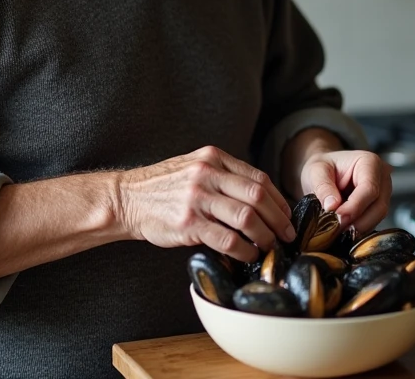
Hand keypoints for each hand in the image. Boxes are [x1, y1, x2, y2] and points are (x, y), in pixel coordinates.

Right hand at [117, 145, 295, 262]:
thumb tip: (260, 197)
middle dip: (279, 219)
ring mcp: (198, 198)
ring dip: (265, 235)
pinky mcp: (189, 224)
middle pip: (258, 196)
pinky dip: (244, 250)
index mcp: (213, 158)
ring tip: (270, 246)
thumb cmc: (163, 187)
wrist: (127, 199)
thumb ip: (224, 175)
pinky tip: (248, 255)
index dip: (278, 199)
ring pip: (247, 217)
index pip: (258, 178)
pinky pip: (227, 239)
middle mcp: (207, 174)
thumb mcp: (194, 167)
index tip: (287, 215)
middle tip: (287, 234)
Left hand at [298, 149, 391, 235]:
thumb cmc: (324, 167)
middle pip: (379, 206)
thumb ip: (323, 187)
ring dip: (359, 227)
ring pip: (378, 216)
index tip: (337, 218)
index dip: (354, 207)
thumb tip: (332, 207)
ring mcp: (384, 192)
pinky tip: (345, 229)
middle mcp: (382, 177)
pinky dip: (359, 228)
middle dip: (358, 221)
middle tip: (336, 229)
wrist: (326, 171)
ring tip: (338, 230)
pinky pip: (374, 221)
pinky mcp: (379, 205)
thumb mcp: (316, 172)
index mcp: (369, 162)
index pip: (369, 189)